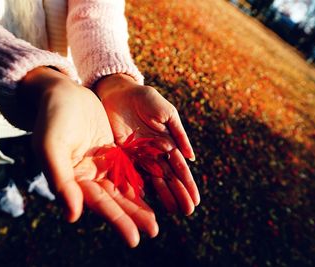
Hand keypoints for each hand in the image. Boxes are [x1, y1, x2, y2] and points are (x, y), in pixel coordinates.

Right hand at [16, 67, 157, 246]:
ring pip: (123, 187)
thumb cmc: (52, 118)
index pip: (99, 203)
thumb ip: (61, 180)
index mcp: (73, 179)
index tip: (135, 238)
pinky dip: (140, 180)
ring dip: (139, 203)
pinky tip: (155, 190)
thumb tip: (73, 216)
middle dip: (133, 216)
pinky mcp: (112, 152)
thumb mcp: (52, 147)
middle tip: (153, 230)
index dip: (118, 220)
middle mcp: (87, 176)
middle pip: (114, 200)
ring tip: (155, 219)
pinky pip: (129, 169)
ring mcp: (101, 164)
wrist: (62, 93)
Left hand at [94, 74, 199, 214]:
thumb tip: (191, 157)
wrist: (119, 91)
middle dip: (178, 194)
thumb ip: (179, 134)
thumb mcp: (167, 113)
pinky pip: (130, 173)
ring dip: (162, 195)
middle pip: (168, 177)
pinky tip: (142, 199)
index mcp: (168, 143)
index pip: (180, 168)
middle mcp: (154, 153)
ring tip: (171, 210)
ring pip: (152, 179)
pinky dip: (136, 186)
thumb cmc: (146, 99)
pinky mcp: (121, 154)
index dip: (188, 184)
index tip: (195, 201)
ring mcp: (138, 156)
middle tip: (186, 211)